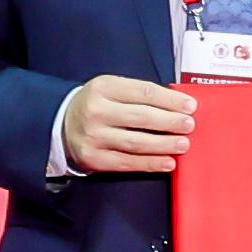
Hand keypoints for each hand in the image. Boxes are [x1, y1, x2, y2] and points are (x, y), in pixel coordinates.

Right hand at [65, 76, 198, 172]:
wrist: (61, 124)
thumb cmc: (96, 104)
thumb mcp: (111, 88)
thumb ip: (139, 94)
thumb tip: (177, 105)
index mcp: (103, 87)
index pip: (144, 92)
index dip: (170, 100)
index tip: (190, 106)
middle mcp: (96, 111)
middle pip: (141, 117)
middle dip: (170, 122)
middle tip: (189, 125)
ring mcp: (94, 136)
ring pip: (136, 142)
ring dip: (164, 144)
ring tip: (183, 144)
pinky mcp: (94, 158)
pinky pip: (127, 162)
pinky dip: (150, 163)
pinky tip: (167, 162)